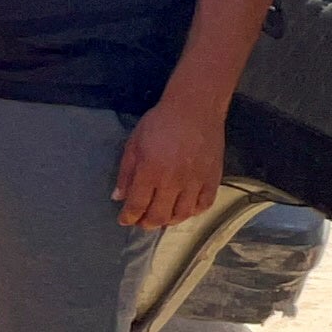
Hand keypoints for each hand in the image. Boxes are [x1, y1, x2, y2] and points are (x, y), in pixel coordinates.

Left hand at [113, 96, 225, 229]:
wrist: (195, 108)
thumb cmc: (159, 122)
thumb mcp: (134, 144)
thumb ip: (126, 173)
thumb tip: (118, 197)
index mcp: (150, 171)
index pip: (137, 205)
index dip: (129, 217)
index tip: (124, 220)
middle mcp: (173, 181)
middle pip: (159, 215)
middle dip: (147, 223)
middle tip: (142, 222)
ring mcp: (195, 182)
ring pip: (182, 214)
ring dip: (169, 221)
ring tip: (161, 218)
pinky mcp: (213, 179)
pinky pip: (204, 205)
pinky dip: (193, 213)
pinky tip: (184, 210)